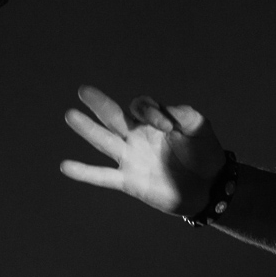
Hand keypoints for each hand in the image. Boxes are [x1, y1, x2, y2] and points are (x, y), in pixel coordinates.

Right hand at [60, 86, 226, 216]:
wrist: (209, 186)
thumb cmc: (204, 152)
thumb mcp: (199, 126)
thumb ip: (183, 114)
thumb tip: (162, 118)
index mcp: (153, 121)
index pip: (141, 107)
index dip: (150, 111)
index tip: (168, 127)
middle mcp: (137, 137)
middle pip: (114, 117)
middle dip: (100, 103)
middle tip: (83, 90)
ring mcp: (131, 159)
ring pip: (104, 141)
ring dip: (87, 129)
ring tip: (70, 115)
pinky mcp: (130, 182)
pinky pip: (103, 176)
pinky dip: (85, 172)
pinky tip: (66, 166)